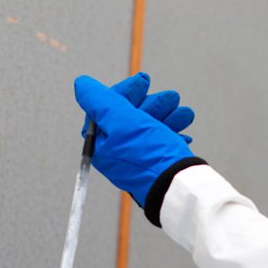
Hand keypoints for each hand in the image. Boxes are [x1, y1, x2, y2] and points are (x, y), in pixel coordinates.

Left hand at [74, 73, 196, 208]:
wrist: (179, 186)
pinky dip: (172, 133)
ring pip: (148, 127)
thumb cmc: (150, 154)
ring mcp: (135, 159)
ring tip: (185, 113)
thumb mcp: (121, 120)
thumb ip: (99, 100)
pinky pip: (159, 143)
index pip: (105, 108)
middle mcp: (115, 153)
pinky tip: (184, 133)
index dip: (125, 91)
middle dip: (153, 104)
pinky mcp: (153, 164)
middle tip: (172, 98)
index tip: (144, 82)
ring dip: (167, 115)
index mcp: (100, 145)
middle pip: (129, 116)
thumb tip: (82, 85)